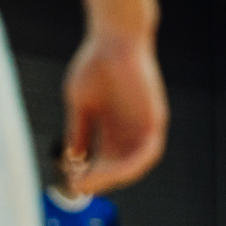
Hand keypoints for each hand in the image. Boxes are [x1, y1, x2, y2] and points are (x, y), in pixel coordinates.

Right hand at [62, 26, 167, 193]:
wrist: (114, 39)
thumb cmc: (95, 65)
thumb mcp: (81, 105)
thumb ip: (77, 132)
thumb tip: (71, 162)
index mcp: (112, 131)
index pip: (103, 165)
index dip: (87, 176)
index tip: (69, 182)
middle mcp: (129, 133)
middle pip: (117, 170)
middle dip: (97, 181)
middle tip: (77, 187)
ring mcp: (144, 128)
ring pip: (133, 166)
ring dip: (113, 178)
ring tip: (91, 182)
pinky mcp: (156, 121)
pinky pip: (148, 153)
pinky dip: (131, 166)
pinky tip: (114, 171)